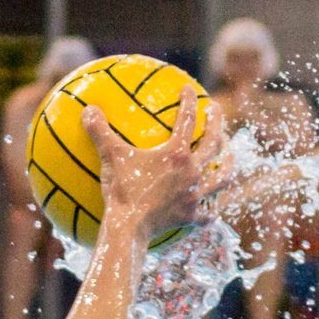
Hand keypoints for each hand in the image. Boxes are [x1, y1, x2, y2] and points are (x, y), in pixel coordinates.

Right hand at [83, 85, 229, 252]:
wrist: (129, 229)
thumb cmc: (121, 191)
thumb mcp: (110, 157)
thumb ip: (100, 131)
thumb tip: (88, 109)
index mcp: (177, 153)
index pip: (187, 119)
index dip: (189, 100)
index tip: (189, 89)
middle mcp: (192, 171)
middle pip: (214, 143)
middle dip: (216, 123)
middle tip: (215, 110)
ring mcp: (194, 196)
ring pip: (221, 177)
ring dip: (228, 164)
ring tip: (231, 156)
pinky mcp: (191, 217)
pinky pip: (207, 213)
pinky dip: (211, 210)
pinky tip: (212, 208)